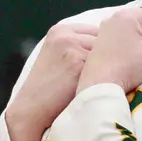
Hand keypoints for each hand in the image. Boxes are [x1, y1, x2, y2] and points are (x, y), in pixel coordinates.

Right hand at [6, 22, 98, 140]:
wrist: (32, 110)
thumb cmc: (48, 90)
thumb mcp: (58, 58)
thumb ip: (78, 47)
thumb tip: (108, 46)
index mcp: (60, 31)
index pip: (97, 32)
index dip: (103, 52)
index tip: (102, 67)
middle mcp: (65, 35)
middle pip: (104, 41)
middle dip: (108, 58)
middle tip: (107, 77)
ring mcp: (71, 47)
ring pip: (107, 53)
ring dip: (109, 68)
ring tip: (104, 85)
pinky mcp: (78, 62)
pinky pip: (106, 66)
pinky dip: (108, 78)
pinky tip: (103, 89)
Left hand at [77, 8, 141, 92]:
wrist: (99, 85)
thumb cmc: (127, 65)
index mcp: (127, 15)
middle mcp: (113, 18)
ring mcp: (104, 31)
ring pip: (133, 36)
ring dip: (138, 48)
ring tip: (131, 62)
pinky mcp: (99, 45)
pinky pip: (121, 44)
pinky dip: (125, 53)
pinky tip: (122, 64)